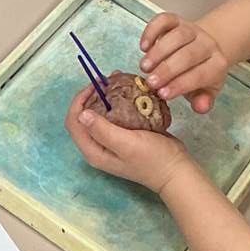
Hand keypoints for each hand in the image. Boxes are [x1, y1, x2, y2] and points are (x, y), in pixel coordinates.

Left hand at [66, 88, 189, 193]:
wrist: (176, 169)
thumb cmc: (152, 159)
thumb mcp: (126, 144)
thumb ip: (102, 130)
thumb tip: (82, 114)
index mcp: (93, 151)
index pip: (73, 122)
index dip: (79, 101)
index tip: (95, 85)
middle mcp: (98, 145)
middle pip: (84, 116)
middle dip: (91, 95)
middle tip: (105, 80)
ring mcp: (111, 140)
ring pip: (99, 112)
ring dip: (104, 96)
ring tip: (116, 80)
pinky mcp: (124, 134)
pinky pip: (114, 113)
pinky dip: (118, 100)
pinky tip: (128, 89)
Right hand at [138, 11, 230, 113]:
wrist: (204, 48)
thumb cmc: (200, 74)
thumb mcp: (205, 91)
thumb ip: (203, 100)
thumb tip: (200, 107)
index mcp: (217, 65)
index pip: (200, 75)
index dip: (180, 84)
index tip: (162, 94)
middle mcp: (207, 44)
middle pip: (188, 55)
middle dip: (167, 69)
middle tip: (150, 82)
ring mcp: (191, 30)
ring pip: (176, 36)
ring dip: (158, 52)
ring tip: (144, 67)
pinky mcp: (177, 20)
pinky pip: (165, 20)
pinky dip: (152, 30)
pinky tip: (143, 46)